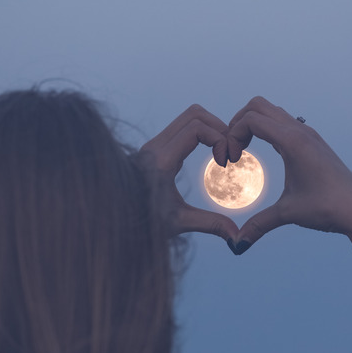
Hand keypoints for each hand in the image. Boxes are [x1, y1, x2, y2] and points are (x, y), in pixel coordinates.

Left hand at [137, 104, 238, 240]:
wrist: (114, 218)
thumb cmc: (141, 222)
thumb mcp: (179, 222)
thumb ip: (210, 224)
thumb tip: (237, 238)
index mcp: (161, 161)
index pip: (196, 128)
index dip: (219, 138)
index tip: (226, 161)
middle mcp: (155, 147)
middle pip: (195, 114)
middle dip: (218, 128)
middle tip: (229, 152)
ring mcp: (153, 145)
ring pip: (188, 117)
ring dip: (210, 128)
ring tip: (222, 151)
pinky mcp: (154, 148)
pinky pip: (182, 127)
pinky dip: (200, 132)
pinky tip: (209, 153)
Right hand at [227, 97, 351, 252]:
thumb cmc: (328, 209)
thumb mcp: (288, 213)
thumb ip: (259, 225)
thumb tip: (237, 245)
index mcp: (292, 141)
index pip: (251, 119)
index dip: (232, 135)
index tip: (230, 160)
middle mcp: (301, 131)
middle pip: (258, 106)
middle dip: (238, 123)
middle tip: (231, 149)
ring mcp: (309, 134)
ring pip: (272, 111)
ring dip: (253, 124)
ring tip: (243, 149)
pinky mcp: (314, 142)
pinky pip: (284, 122)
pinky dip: (267, 129)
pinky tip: (266, 152)